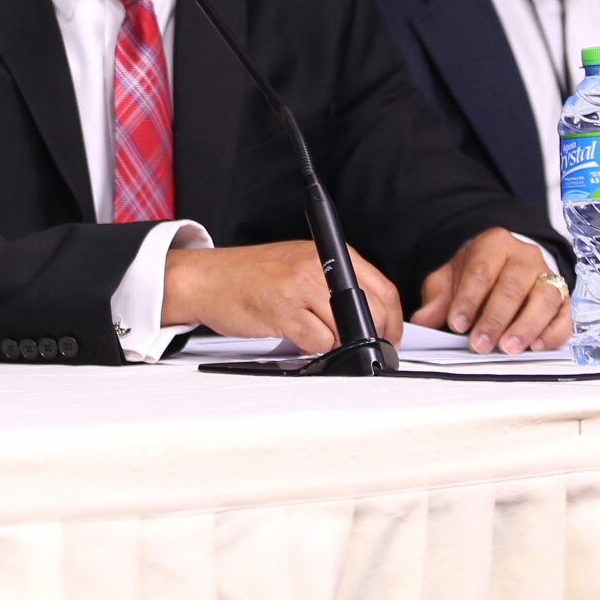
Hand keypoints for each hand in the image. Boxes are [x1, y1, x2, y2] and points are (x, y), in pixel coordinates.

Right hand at [162, 240, 402, 352]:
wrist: (205, 279)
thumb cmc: (249, 276)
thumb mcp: (300, 265)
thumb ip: (336, 283)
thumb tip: (372, 317)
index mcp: (329, 252)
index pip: (384, 289)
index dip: (393, 321)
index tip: (390, 337)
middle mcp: (318, 265)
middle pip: (373, 312)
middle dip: (370, 337)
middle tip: (355, 344)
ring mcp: (300, 286)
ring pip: (346, 330)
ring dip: (334, 343)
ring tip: (309, 332)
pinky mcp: (283, 310)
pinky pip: (318, 342)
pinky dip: (310, 347)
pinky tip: (293, 335)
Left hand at [413, 227, 571, 353]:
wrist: (505, 263)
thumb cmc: (476, 271)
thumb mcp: (449, 278)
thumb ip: (437, 298)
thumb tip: (424, 320)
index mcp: (494, 244)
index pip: (481, 271)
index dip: (469, 299)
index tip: (456, 323)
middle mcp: (525, 256)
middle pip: (512, 287)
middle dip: (495, 319)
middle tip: (480, 344)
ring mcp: (548, 275)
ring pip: (544, 299)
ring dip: (525, 327)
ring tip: (507, 348)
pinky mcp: (564, 297)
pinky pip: (565, 315)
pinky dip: (553, 333)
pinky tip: (537, 346)